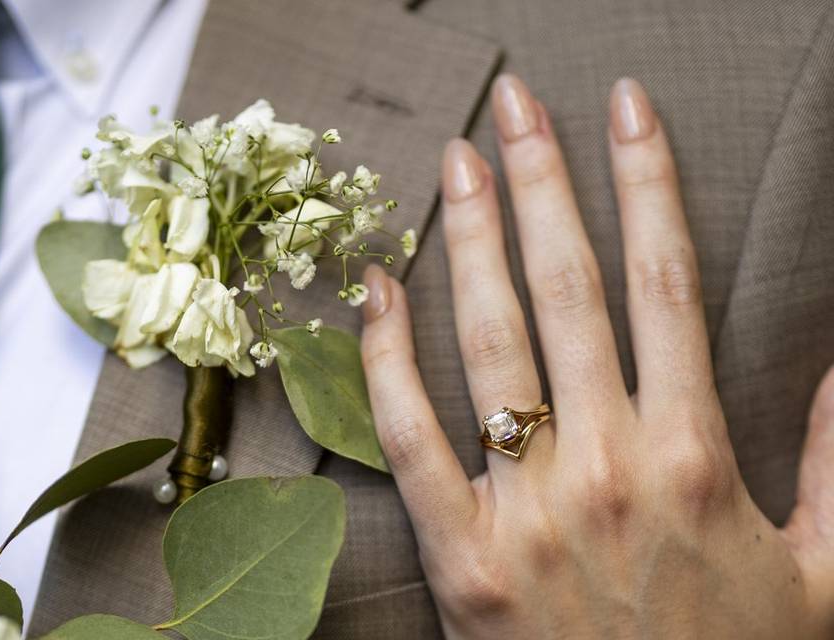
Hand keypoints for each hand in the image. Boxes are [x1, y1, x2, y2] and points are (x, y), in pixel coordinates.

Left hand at [358, 74, 833, 637]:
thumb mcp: (827, 577)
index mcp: (697, 456)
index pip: (667, 281)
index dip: (648, 180)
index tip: (624, 108)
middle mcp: (609, 463)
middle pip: (571, 286)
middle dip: (545, 181)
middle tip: (518, 105)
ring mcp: (528, 508)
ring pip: (492, 341)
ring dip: (471, 241)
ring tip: (456, 165)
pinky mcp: (461, 557)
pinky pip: (410, 436)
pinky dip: (386, 358)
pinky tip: (376, 289)